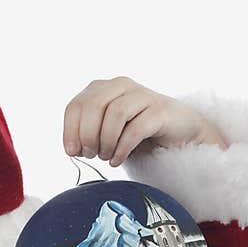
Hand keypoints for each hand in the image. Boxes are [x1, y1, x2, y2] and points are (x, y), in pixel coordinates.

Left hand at [63, 76, 227, 166]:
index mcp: (103, 88)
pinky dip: (122, 147)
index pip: (76, 105)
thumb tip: (72, 149)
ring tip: (106, 157)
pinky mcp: (160, 109)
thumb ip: (88, 135)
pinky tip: (118, 160)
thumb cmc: (136, 133)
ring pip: (115, 113)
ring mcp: (142, 95)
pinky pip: (136, 127)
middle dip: (87, 135)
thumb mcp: (107, 132)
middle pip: (94, 105)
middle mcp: (121, 86)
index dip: (70, 130)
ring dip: (106, 141)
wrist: (178, 133)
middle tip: (90, 155)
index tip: (71, 152)